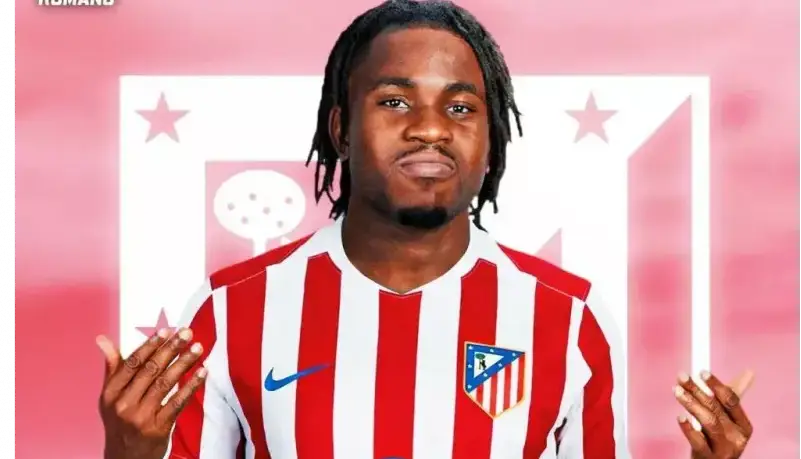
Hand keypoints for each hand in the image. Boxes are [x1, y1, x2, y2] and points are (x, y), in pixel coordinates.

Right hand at [97, 328, 206, 458]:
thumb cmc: (120, 422)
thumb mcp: (110, 397)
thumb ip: (113, 368)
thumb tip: (103, 339)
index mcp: (111, 393)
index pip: (132, 363)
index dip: (151, 344)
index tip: (167, 330)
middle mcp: (124, 404)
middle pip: (150, 369)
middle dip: (171, 348)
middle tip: (187, 333)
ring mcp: (141, 417)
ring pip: (165, 383)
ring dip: (184, 363)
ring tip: (197, 348)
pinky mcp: (158, 428)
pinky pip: (178, 402)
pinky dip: (191, 386)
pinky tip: (202, 372)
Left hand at [674, 369, 754, 458]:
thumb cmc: (718, 439)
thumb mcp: (728, 420)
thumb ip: (732, 397)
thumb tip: (749, 372)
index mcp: (743, 426)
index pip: (732, 401)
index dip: (717, 385)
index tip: (701, 372)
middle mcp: (736, 438)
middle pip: (716, 409)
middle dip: (698, 390)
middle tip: (682, 376)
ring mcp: (723, 449)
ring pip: (708, 422)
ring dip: (691, 404)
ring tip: (677, 390)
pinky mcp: (708, 457)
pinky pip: (698, 441)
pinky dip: (688, 428)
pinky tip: (679, 416)